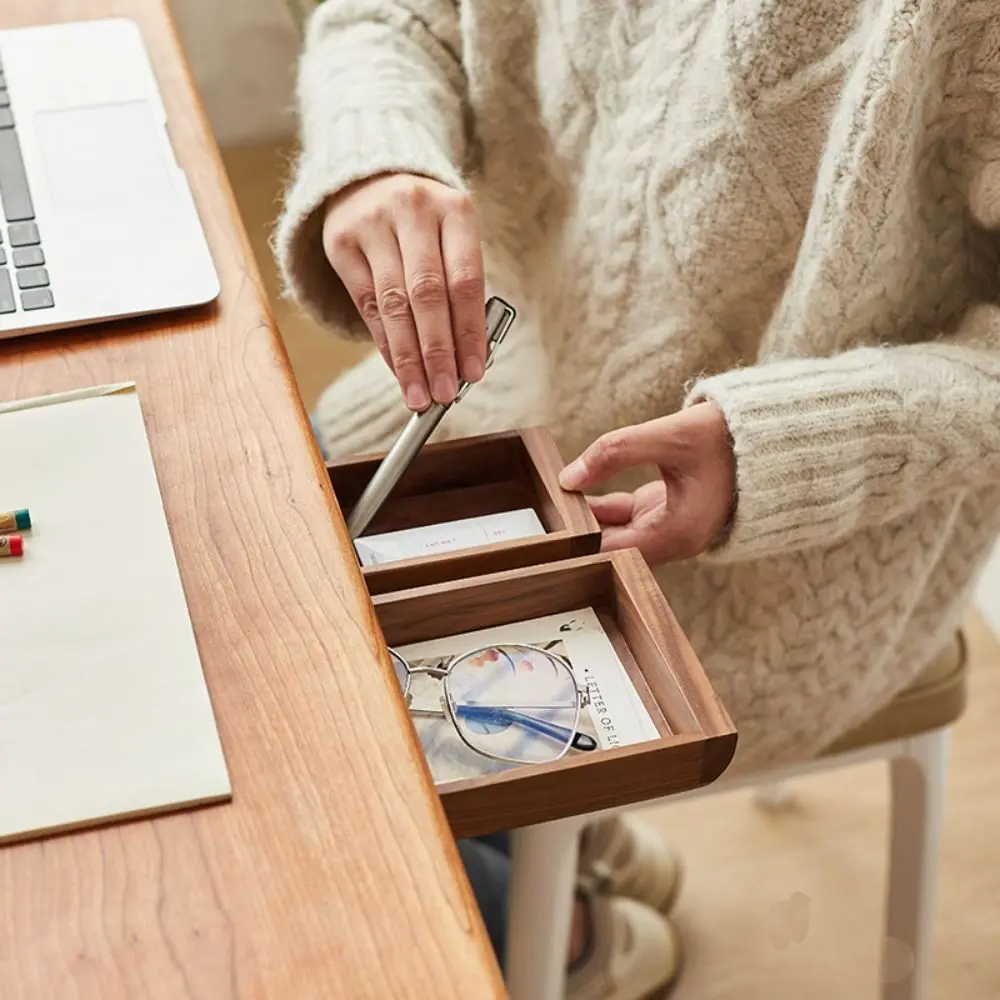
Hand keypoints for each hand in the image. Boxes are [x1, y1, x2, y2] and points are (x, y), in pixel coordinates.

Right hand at [323, 173, 486, 410]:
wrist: (371, 175)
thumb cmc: (428, 223)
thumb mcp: (455, 238)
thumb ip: (462, 290)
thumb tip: (465, 359)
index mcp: (455, 210)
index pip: (465, 281)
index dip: (470, 332)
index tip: (474, 373)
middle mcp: (412, 211)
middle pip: (427, 294)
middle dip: (437, 352)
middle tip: (445, 393)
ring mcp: (372, 224)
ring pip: (393, 304)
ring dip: (408, 358)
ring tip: (420, 395)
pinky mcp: (341, 242)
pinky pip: (366, 304)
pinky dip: (385, 344)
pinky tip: (398, 371)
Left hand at [558, 402, 735, 563]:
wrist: (767, 434)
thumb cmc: (726, 436)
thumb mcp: (669, 435)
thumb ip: (616, 451)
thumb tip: (568, 477)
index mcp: (679, 533)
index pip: (615, 553)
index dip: (580, 545)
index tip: (549, 533)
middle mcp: (675, 540)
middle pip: (613, 548)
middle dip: (579, 533)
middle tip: (542, 517)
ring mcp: (671, 528)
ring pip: (617, 533)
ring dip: (588, 519)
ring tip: (551, 502)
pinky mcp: (666, 512)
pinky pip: (626, 518)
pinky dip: (602, 509)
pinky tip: (574, 494)